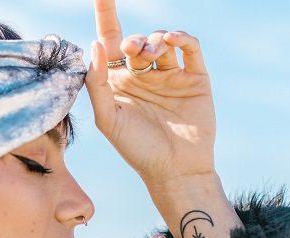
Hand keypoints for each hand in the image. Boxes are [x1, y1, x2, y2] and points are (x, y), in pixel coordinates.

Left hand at [87, 0, 215, 188]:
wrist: (176, 170)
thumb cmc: (137, 149)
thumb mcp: (109, 119)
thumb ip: (97, 83)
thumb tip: (95, 45)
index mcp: (118, 83)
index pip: (109, 42)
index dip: (106, 16)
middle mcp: (142, 76)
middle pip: (134, 41)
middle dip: (132, 39)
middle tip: (132, 49)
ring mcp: (170, 75)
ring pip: (160, 41)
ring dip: (153, 40)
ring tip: (150, 55)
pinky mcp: (194, 78)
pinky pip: (189, 48)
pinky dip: (181, 38)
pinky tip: (172, 39)